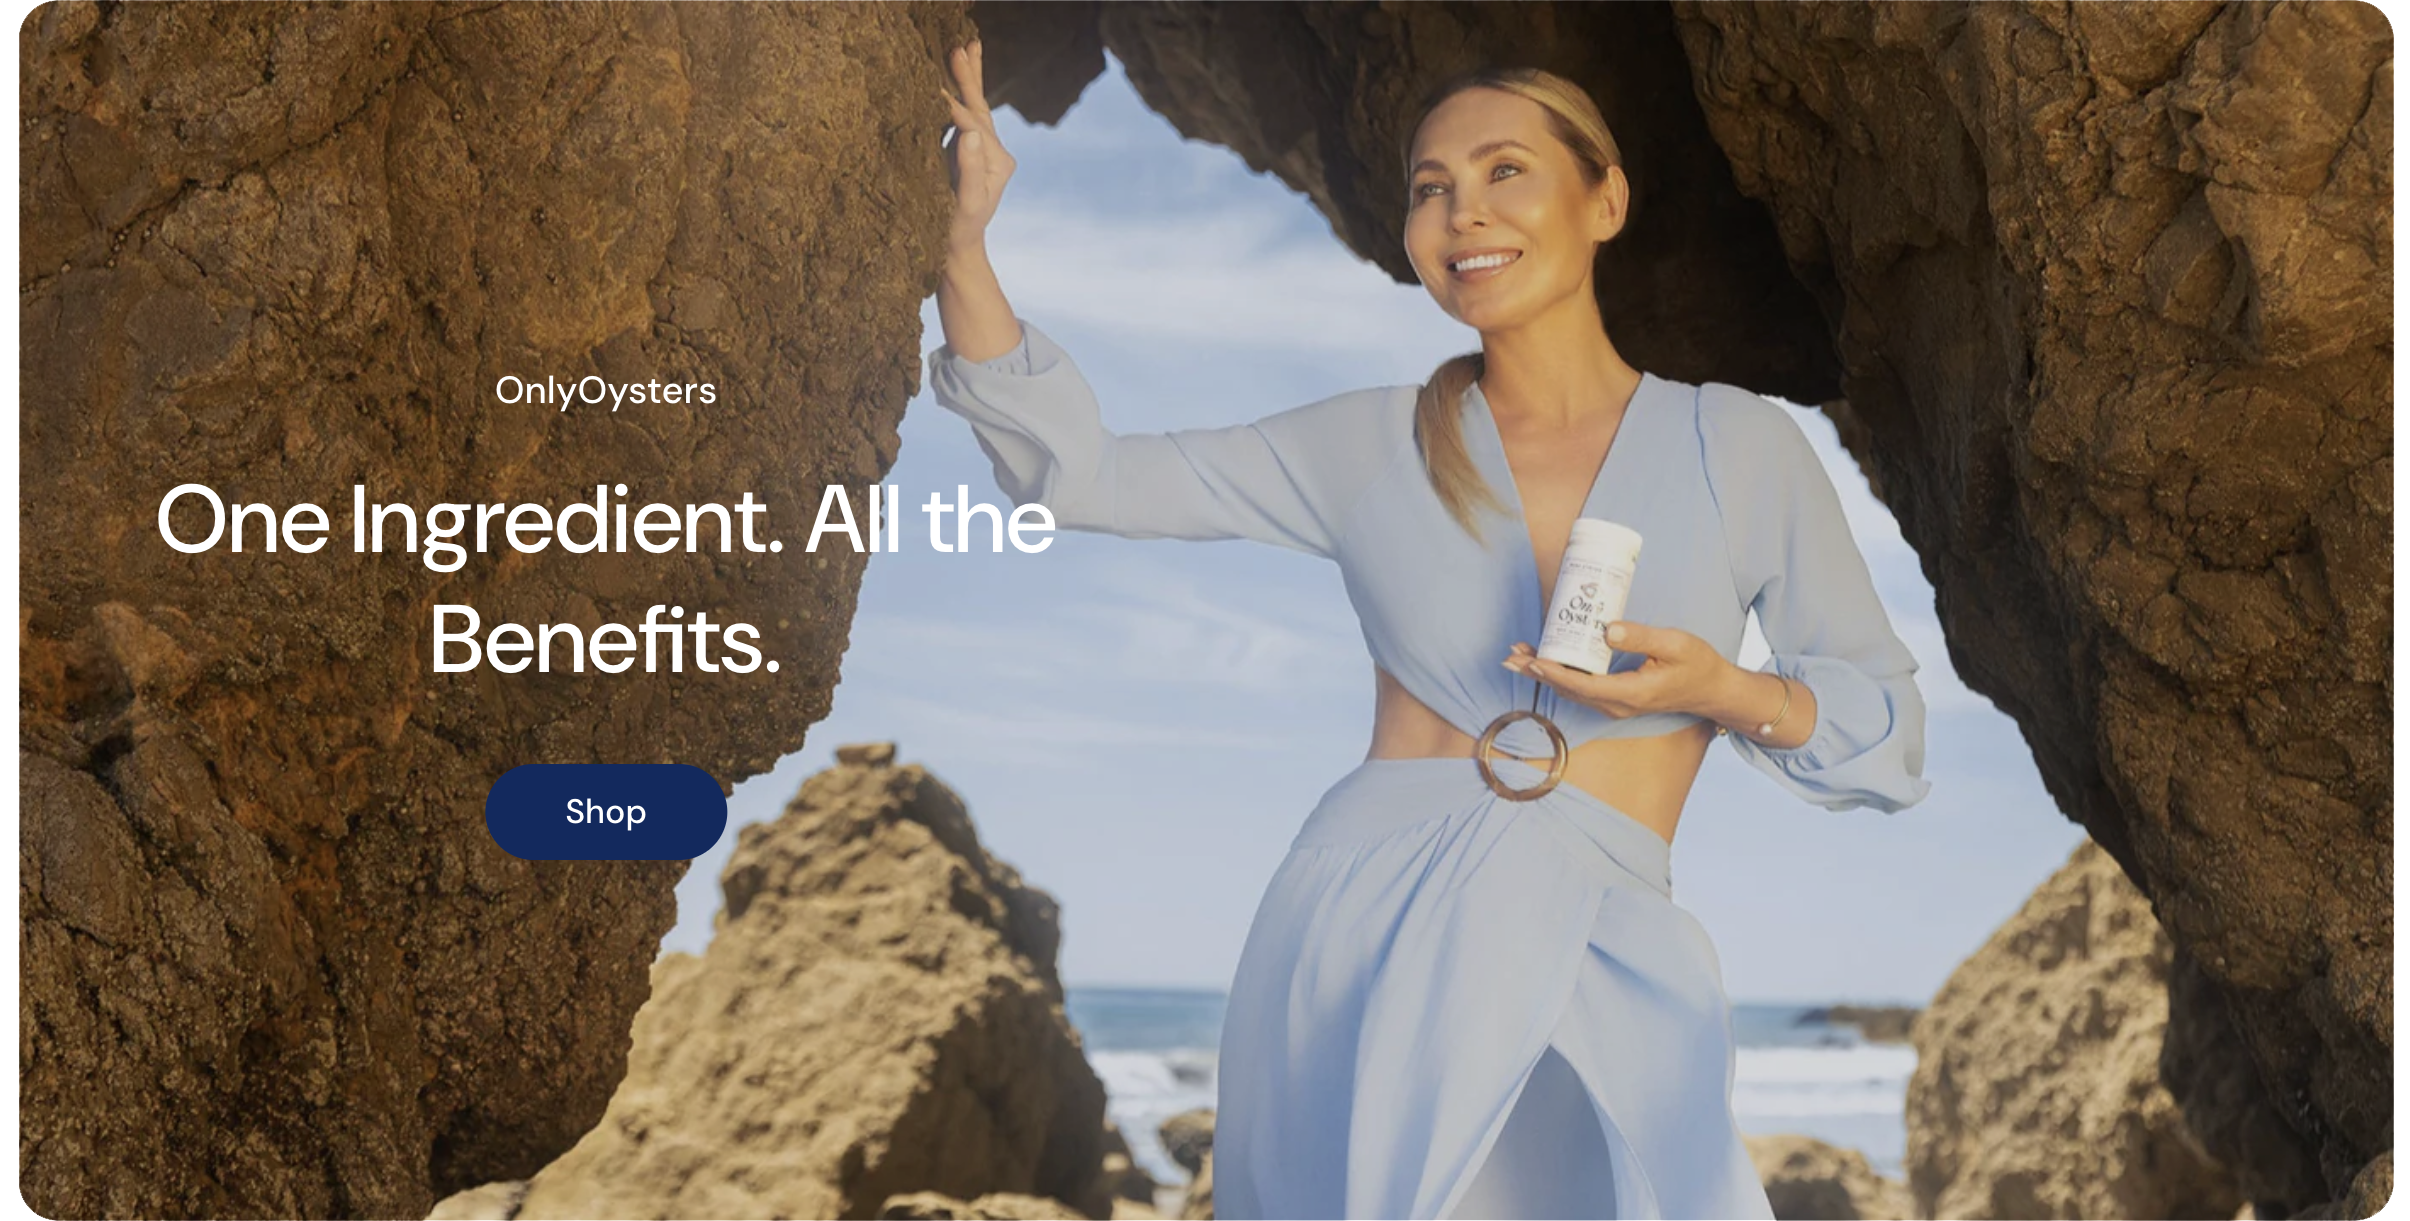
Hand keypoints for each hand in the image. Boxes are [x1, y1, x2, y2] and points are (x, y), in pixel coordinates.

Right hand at [940, 40, 1015, 252]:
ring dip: (967, 80)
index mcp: (997, 161)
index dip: (951, 105)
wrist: (957, 250)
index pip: (972, 124)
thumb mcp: (965, 203)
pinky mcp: (969, 155)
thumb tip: (969, 132)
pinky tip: (951, 82)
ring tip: (962, 50)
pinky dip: (958, 98)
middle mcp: (995, 153)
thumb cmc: (957, 230)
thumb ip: (969, 168)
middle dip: (970, 76)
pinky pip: (963, 121)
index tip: (930, 86)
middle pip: (980, 107)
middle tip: (965, 45)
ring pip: (974, 110)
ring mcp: (983, 153)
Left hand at [1501, 621, 1732, 719]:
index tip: (1533, 660)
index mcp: (1631, 693)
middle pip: (1569, 690)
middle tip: (1510, 656)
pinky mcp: (1616, 698)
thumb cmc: (1697, 664)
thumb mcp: (1674, 643)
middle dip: (1538, 673)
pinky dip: (1559, 675)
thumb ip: (1640, 637)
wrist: (1712, 690)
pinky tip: (1545, 662)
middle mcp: (1618, 705)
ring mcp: (1616, 705)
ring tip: (1517, 657)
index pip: (1584, 684)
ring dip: (1544, 674)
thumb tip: (1606, 629)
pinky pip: (1581, 689)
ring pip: (1572, 691)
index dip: (1555, 672)